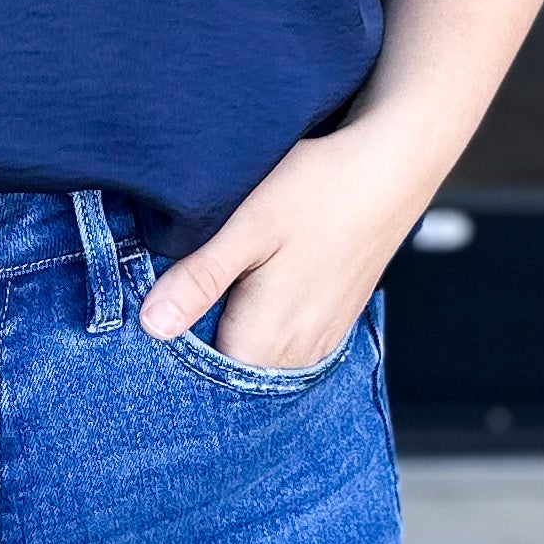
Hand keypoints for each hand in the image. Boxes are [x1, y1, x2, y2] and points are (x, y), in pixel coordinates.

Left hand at [136, 128, 427, 370]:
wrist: (392, 165)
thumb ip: (200, 280)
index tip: (153, 316)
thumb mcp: (248, 227)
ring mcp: (321, 337)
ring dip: (230, 327)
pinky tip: (252, 282)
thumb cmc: (323, 189)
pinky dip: (261, 320)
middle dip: (199, 338)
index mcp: (269, 340)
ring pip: (257, 353)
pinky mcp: (334, 318)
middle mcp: (299, 352)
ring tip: (216, 281)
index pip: (202, 377)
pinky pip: (285, 339)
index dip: (171, 351)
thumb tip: (151, 325)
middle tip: (178, 290)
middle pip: (230, 367)